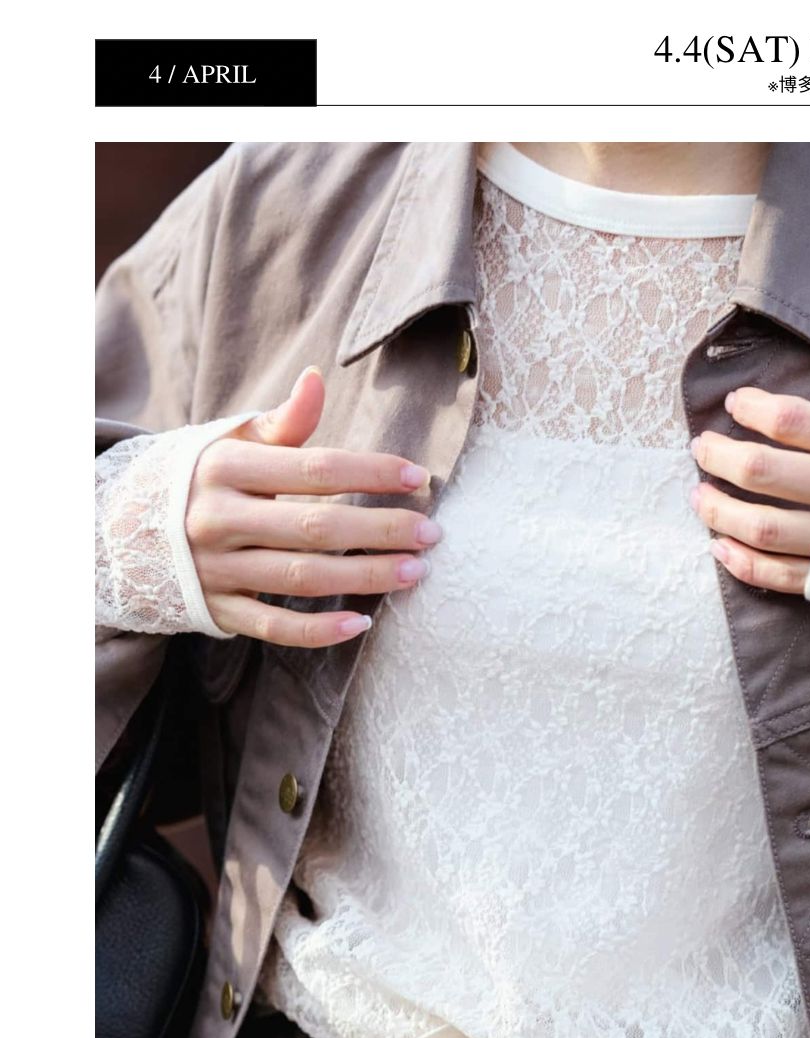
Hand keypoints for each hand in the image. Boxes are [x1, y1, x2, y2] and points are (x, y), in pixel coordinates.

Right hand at [187, 367, 440, 645]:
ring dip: (365, 577)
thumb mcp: (230, 441)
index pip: (315, 469)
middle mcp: (219, 519)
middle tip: (431, 534)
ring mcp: (217, 570)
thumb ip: (283, 422)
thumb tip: (318, 378)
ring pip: (303, 579)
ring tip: (415, 573)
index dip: (371, 473)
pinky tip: (362, 622)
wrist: (121, 530)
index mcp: (226, 468)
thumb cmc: (200, 477)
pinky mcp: (218, 610)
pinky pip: (274, 627)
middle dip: (381, 531)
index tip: (418, 478)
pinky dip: (318, 631)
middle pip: (317, 528)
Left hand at [689, 332, 809, 592]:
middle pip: (766, 471)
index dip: (754, 409)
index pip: (794, 422)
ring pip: (763, 526)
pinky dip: (742, 563)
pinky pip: (779, 575)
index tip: (734, 402)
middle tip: (701, 445)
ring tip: (698, 496)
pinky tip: (719, 547)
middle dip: (722, 456)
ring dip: (720, 512)